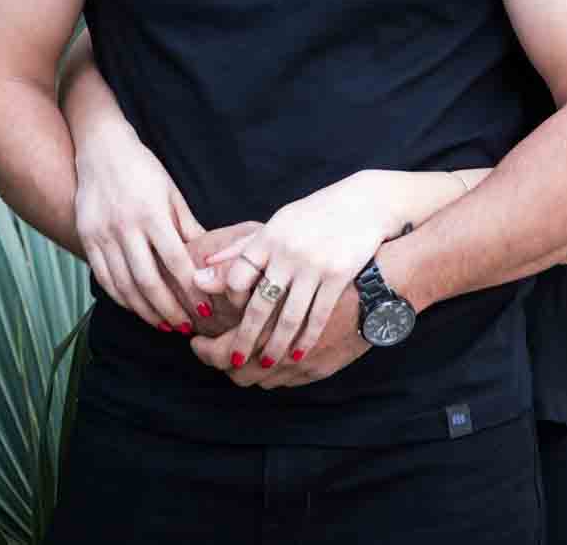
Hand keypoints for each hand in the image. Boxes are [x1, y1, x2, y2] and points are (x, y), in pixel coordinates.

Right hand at [73, 117, 208, 331]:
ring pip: (123, 284)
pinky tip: (135, 308)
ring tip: (163, 324)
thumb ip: (187, 226)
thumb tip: (210, 258)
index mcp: (152, 214)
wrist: (101, 149)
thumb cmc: (144, 170)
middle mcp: (125, 227)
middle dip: (168, 309)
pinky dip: (120, 298)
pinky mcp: (86, 238)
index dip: (190, 290)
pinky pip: (103, 277)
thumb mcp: (172, 193)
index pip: (175, 261)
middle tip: (184, 326)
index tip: (204, 309)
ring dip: (144, 310)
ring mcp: (102, 235)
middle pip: (147, 280)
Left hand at [189, 170, 404, 376]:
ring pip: (289, 317)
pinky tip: (298, 353)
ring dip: (276, 345)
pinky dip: (307, 338)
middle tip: (235, 361)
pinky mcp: (338, 275)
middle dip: (245, 338)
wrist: (364, 204)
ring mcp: (314, 265)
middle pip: (260, 304)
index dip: (230, 301)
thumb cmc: (315, 216)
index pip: (237, 276)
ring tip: (266, 363)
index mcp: (269, 237)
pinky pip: (318, 315)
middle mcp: (288, 252)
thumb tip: (201, 273)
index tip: (228, 316)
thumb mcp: (276, 224)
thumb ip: (241, 250)